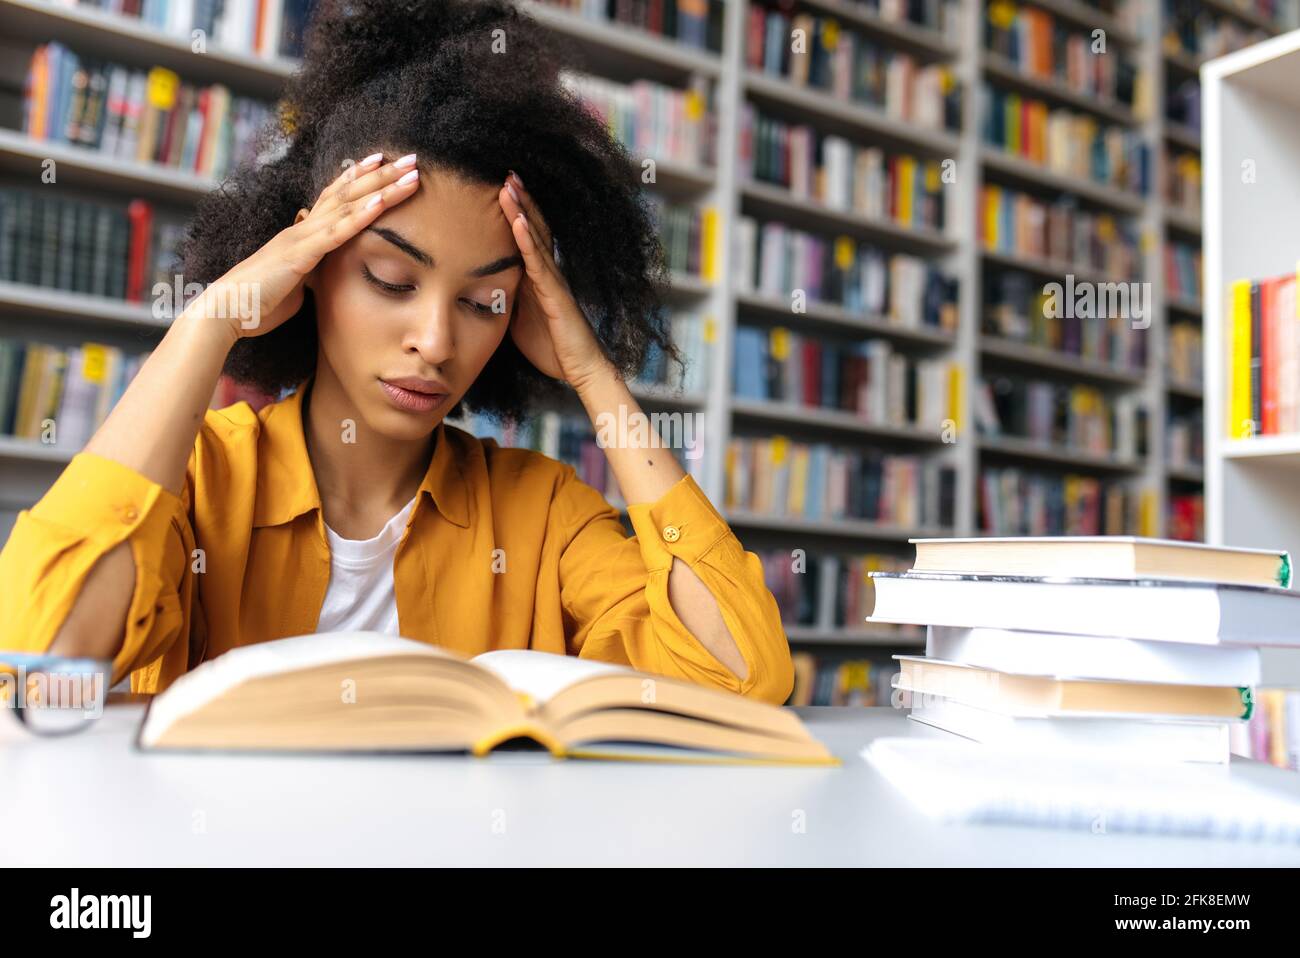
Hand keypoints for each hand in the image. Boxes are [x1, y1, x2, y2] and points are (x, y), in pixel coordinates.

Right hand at [188, 152, 422, 339]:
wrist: (226, 311)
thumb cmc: (258, 303)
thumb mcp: (293, 285)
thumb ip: (309, 274)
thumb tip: (317, 276)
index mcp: (300, 234)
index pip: (334, 197)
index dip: (359, 178)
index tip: (383, 162)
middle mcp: (302, 228)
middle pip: (347, 192)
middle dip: (381, 174)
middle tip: (412, 158)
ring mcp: (301, 238)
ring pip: (348, 205)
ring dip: (382, 187)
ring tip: (411, 172)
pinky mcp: (300, 255)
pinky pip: (336, 232)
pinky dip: (360, 216)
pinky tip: (381, 202)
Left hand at [498, 172, 612, 388]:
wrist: (579, 369)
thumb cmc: (550, 347)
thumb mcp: (518, 318)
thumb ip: (506, 298)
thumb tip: (480, 289)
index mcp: (538, 276)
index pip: (526, 236)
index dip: (514, 211)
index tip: (499, 186)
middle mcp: (548, 272)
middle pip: (533, 227)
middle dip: (519, 199)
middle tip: (504, 170)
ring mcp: (553, 280)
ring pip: (536, 237)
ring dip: (522, 209)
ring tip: (509, 183)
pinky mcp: (555, 294)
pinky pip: (539, 263)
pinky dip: (528, 240)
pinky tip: (518, 221)